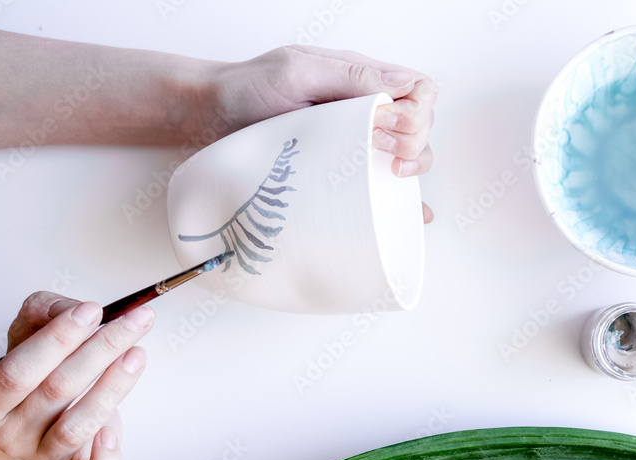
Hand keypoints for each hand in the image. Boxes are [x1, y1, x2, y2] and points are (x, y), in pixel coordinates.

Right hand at [0, 292, 152, 459]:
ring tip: (138, 354)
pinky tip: (115, 431)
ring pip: (78, 427)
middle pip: (56, 391)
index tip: (93, 311)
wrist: (36, 418)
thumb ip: (46, 311)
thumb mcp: (30, 332)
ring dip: (114, 387)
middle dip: (101, 350)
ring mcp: (42, 457)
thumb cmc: (37, 372)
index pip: (17, 371)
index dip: (57, 340)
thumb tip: (77, 311)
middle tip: (135, 321)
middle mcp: (11, 434)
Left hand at [204, 46, 437, 222]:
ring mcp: (358, 140)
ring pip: (412, 151)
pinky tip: (412, 213)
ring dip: (413, 165)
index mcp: (362, 78)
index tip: (384, 124)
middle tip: (379, 147)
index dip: (415, 109)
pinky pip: (386, 184)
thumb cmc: (248, 88)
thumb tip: (401, 88)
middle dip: (413, 138)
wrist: (212, 117)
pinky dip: (406, 201)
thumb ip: (350, 76)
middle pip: (422, 122)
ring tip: (392, 175)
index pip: (418, 88)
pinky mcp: (346, 169)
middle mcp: (367, 108)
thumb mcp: (297, 70)